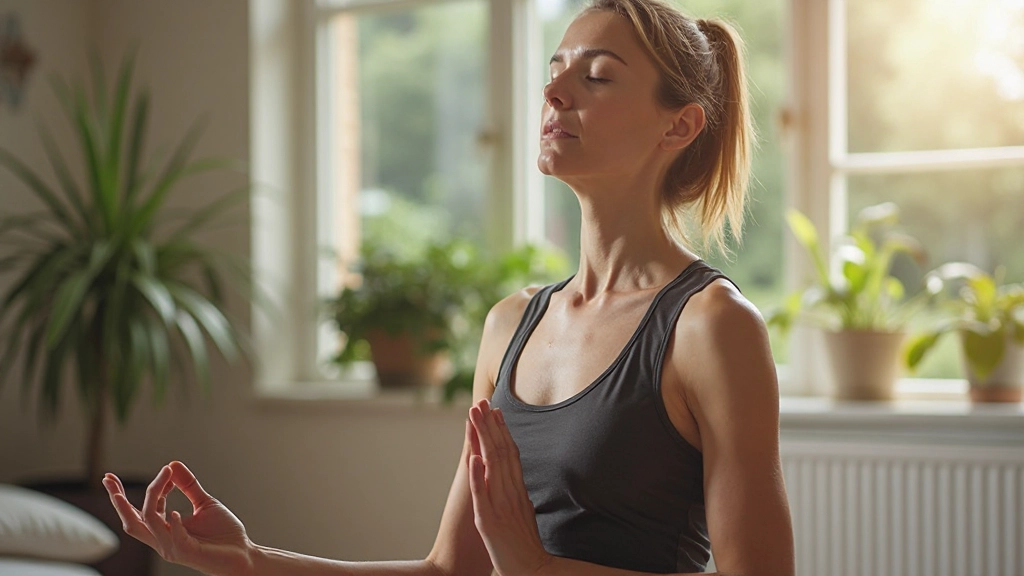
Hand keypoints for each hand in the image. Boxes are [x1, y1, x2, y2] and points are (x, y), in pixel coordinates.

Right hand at [103, 461, 252, 574]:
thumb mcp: (205, 503)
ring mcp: (173, 547)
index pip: (138, 511)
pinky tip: (175, 511)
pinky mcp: (187, 553)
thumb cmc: (223, 534)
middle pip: (131, 521)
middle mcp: (163, 540)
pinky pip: (173, 538)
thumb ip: (188, 486)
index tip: (115, 476)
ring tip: (165, 474)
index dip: (125, 494)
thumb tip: (172, 464)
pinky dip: (172, 524)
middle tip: (108, 479)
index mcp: (165, 529)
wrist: (243, 554)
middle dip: (118, 500)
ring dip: (155, 496)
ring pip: (149, 522)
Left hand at [467, 399, 553, 575]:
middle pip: (502, 453)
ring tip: (475, 416)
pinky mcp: (489, 521)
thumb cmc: (525, 546)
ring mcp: (500, 506)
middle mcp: (511, 494)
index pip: (511, 454)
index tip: (496, 410)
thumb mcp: (524, 512)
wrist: (532, 571)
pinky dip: (479, 475)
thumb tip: (515, 476)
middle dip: (490, 426)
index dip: (503, 431)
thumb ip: (518, 493)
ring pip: (492, 466)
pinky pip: (483, 495)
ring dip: (482, 439)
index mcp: (519, 491)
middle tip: (481, 402)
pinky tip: (474, 458)